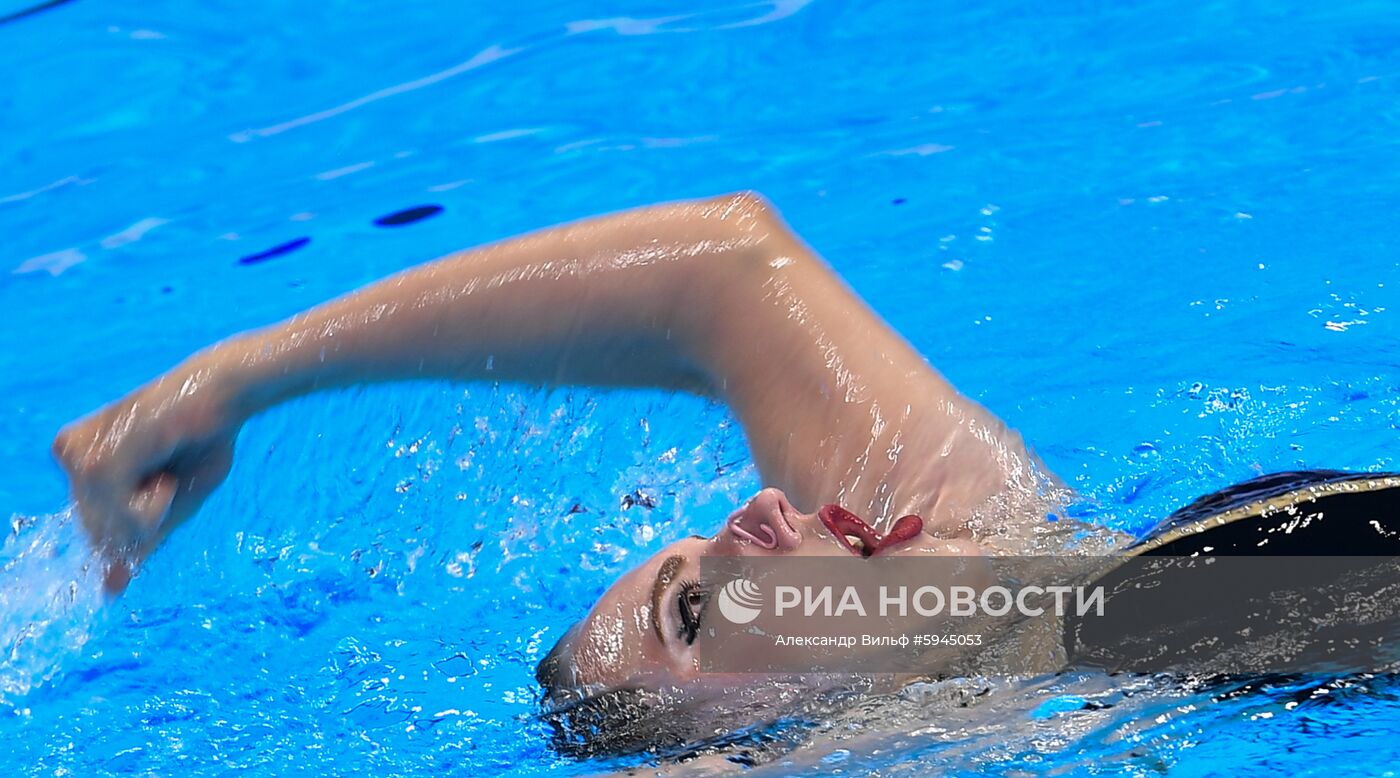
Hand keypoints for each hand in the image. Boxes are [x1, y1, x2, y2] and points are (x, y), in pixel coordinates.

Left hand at [52, 355, 242, 592]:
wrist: (226, 395)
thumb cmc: (203, 442)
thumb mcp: (170, 504)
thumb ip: (138, 542)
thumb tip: (111, 590)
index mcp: (81, 457)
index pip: (94, 530)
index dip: (138, 526)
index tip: (162, 488)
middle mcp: (72, 453)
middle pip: (98, 533)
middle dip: (143, 523)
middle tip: (168, 481)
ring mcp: (81, 456)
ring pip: (106, 529)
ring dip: (149, 515)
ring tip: (166, 473)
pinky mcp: (98, 459)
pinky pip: (117, 518)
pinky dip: (149, 509)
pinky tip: (163, 477)